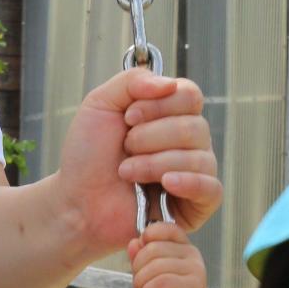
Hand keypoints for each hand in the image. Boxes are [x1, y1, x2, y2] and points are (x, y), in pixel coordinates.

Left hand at [56, 70, 221, 254]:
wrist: (76, 200)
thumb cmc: (88, 156)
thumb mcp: (100, 104)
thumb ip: (132, 81)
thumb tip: (170, 84)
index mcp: (170, 115)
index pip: (190, 95)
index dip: (159, 104)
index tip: (128, 117)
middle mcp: (187, 142)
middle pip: (195, 127)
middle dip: (151, 136)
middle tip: (125, 147)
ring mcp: (193, 173)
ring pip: (200, 157)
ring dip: (155, 163)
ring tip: (126, 172)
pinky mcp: (194, 206)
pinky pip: (212, 189)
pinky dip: (190, 182)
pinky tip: (166, 183)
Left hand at [128, 222, 209, 287]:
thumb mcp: (148, 276)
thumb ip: (141, 258)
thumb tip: (133, 242)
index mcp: (183, 248)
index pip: (164, 228)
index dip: (146, 238)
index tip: (139, 258)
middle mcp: (193, 255)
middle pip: (153, 248)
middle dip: (138, 268)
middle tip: (139, 285)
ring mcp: (195, 270)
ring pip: (155, 265)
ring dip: (142, 282)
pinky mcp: (193, 287)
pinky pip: (161, 281)